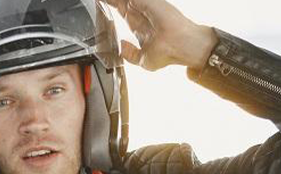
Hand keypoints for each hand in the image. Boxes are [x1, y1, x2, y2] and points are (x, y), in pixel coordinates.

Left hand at [101, 0, 217, 70]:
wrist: (181, 47)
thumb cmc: (169, 53)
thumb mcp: (143, 60)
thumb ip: (130, 54)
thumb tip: (121, 47)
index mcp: (140, 25)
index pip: (122, 11)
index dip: (111, 5)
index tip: (100, 3)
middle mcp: (142, 13)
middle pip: (121, 1)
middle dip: (110, 0)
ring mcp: (145, 5)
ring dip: (114, 0)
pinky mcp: (148, 1)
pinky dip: (117, 0)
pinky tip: (105, 0)